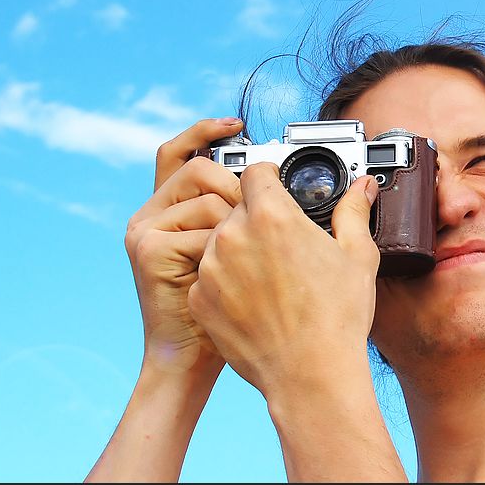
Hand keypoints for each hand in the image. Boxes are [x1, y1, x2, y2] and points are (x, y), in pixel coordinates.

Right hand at [124, 118, 243, 375]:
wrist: (198, 359)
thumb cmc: (231, 311)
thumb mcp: (252, 255)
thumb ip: (263, 217)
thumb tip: (335, 187)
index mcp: (175, 208)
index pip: (183, 151)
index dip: (207, 131)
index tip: (238, 124)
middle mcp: (156, 212)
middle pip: (197, 167)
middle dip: (236, 186)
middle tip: (260, 217)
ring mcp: (148, 230)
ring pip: (204, 194)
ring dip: (235, 219)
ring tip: (246, 257)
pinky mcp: (149, 249)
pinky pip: (201, 227)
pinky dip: (225, 246)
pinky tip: (233, 274)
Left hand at [187, 162, 380, 398]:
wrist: (310, 375)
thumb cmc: (337, 319)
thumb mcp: (357, 257)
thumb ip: (353, 212)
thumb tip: (362, 188)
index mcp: (272, 216)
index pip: (255, 173)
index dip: (268, 179)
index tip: (276, 189)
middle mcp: (233, 236)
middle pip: (237, 209)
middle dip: (257, 220)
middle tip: (282, 247)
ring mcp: (210, 269)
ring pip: (219, 242)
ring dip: (238, 251)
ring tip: (270, 280)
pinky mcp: (199, 299)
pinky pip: (208, 277)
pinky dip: (225, 284)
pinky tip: (253, 302)